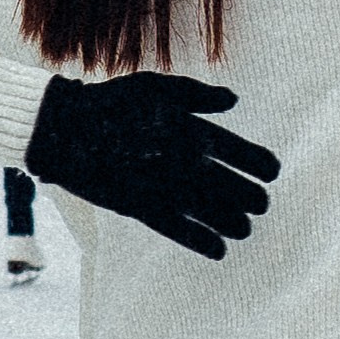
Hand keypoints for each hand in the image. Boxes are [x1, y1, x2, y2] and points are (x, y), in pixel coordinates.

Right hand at [25, 72, 280, 261]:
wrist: (67, 129)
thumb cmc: (114, 102)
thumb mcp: (158, 86)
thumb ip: (199, 95)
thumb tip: (234, 99)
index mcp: (193, 130)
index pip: (245, 154)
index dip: (264, 167)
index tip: (272, 174)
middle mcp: (186, 163)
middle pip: (236, 190)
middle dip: (255, 200)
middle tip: (261, 205)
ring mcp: (165, 188)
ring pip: (215, 215)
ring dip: (236, 224)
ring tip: (244, 229)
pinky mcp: (143, 208)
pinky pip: (181, 232)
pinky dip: (204, 243)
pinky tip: (219, 251)